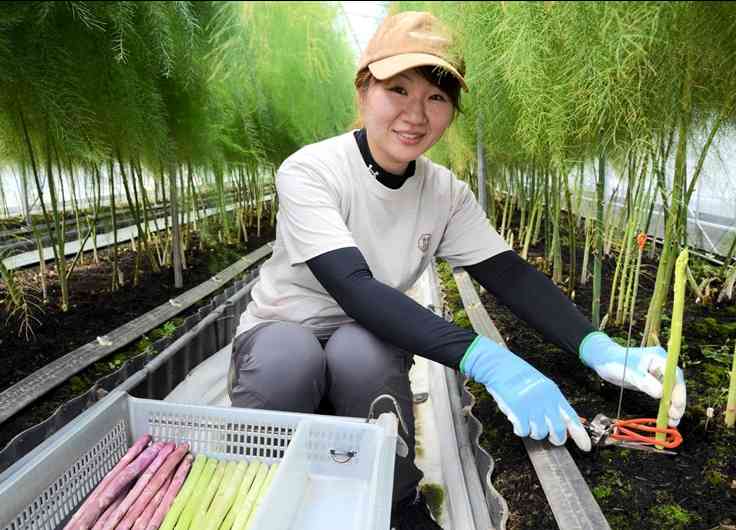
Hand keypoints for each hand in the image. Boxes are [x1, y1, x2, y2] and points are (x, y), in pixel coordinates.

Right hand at [461, 336, 590, 450]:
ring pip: (539, 432)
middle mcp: (545, 399)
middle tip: (552, 438)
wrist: (498, 366)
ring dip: (533, 432)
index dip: (580, 435)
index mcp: (553, 392)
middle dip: (556, 438)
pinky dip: (520, 430)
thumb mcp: (540, 385)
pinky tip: (517, 423)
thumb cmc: (516, 374)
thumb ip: (549, 402)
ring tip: (527, 423)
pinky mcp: (517, 409)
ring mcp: (531, 405)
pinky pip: (523, 430)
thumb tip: (556, 422)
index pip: (571, 417)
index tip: (585, 446)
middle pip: (558, 430)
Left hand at [579, 332, 685, 426]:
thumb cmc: (615, 362)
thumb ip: (645, 382)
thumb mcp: (630, 372)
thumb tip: (661, 394)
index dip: (677, 390)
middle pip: (676, 384)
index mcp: (658, 357)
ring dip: (673, 406)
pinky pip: (663, 395)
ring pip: (671, 391)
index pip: (674, 374)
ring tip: (672, 422)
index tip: (676, 404)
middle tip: (674, 416)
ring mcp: (658, 374)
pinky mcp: (653, 382)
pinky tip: (666, 418)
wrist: (605, 361)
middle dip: (677, 401)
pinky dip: (665, 406)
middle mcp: (661, 365)